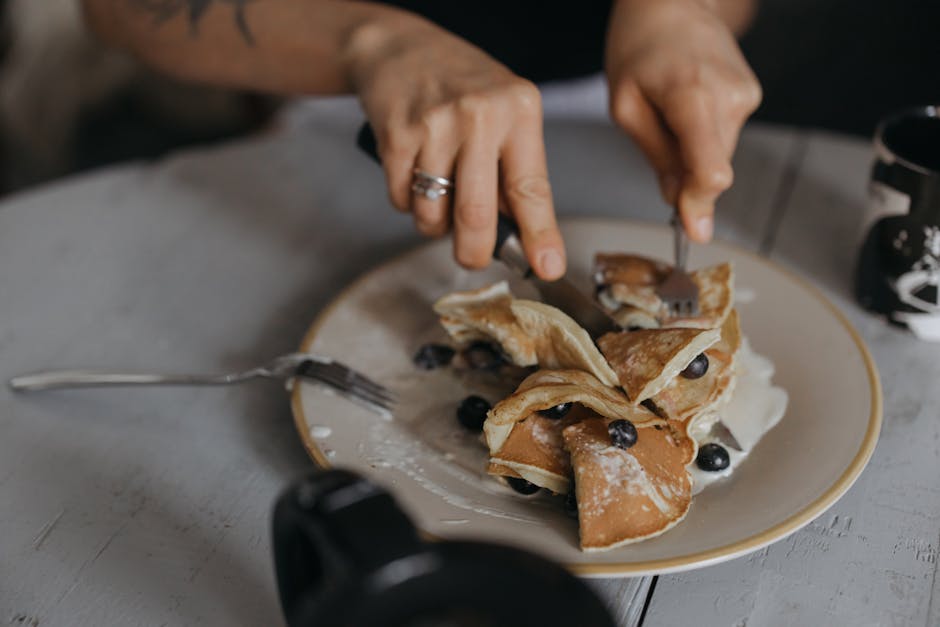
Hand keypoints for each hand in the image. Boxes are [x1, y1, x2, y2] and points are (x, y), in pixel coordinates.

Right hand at [347, 18, 565, 278]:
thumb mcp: (505, 112)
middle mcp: (480, 115)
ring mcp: (435, 125)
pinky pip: (403, 199)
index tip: (547, 267)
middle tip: (473, 257)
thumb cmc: (461, 86)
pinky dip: (408, 203)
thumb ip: (513, 168)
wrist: (400, 48)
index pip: (531, 187)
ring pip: (434, 214)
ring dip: (435, 224)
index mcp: (519, 110)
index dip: (539, 234)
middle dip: (475, 251)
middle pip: (477, 214)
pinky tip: (415, 175)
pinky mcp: (397, 135)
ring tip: (439, 197)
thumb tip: (518, 235)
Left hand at [605, 0, 761, 241]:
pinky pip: (724, 137)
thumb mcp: (626, 107)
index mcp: (694, 97)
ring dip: (692, 154)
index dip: (701, 204)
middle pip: (714, 170)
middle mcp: (730, 97)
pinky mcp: (750, 96)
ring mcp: (745, 96)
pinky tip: (685, 109)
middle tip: (657, 145)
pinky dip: (702, 137)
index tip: (692, 228)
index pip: (712, 170)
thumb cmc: (639, 48)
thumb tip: (679, 204)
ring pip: (719, 155)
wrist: (672, 2)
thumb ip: (656, 158)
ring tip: (669, 115)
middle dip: (686, 177)